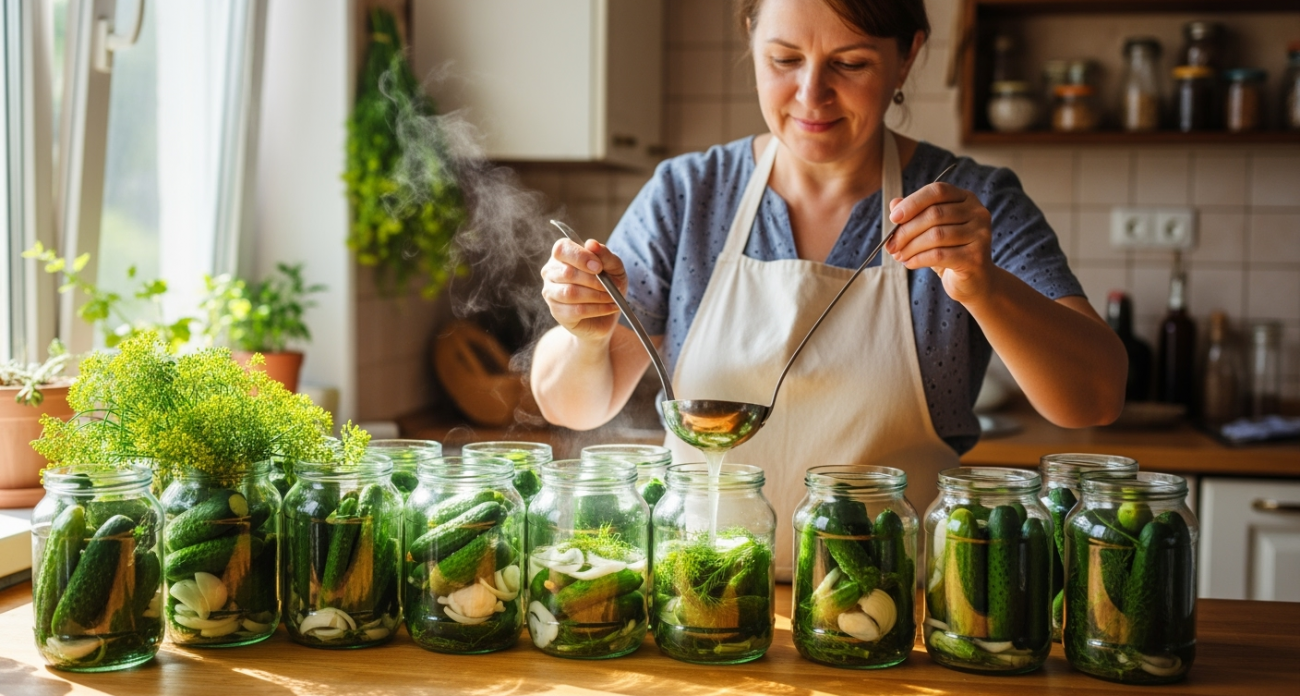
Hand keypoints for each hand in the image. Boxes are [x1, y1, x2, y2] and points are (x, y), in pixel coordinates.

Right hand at [540, 238, 627, 342]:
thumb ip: (605, 254)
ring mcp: (550, 292)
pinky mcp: (556, 312)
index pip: (562, 249)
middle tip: (611, 287)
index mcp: (562, 254)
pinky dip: (597, 309)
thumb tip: (592, 244)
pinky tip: (609, 307)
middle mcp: (551, 271)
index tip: (599, 267)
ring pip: (570, 293)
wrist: (607, 313)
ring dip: (596, 296)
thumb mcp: (614, 267)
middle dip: (594, 281)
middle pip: (567, 273)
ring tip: (612, 298)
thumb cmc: (608, 284)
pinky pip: (576, 310)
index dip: (581, 257)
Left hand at [885, 182, 994, 304]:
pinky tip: (909, 263)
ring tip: (899, 256)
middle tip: (891, 245)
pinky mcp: (976, 257)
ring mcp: (980, 234)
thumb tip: (894, 204)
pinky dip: (919, 259)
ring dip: (910, 247)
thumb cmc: (950, 251)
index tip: (893, 218)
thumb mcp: (930, 230)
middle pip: (934, 214)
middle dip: (906, 231)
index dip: (913, 202)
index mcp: (966, 199)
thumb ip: (915, 214)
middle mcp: (978, 213)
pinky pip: (939, 255)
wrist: (974, 281)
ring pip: (935, 235)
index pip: (937, 191)